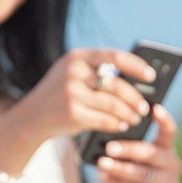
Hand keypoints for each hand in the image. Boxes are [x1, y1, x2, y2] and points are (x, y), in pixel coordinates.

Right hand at [11, 47, 156, 144]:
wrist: (31, 117)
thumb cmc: (60, 94)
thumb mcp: (72, 73)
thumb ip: (97, 70)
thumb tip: (136, 79)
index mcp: (77, 57)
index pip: (114, 56)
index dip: (136, 66)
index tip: (150, 76)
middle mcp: (73, 72)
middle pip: (117, 84)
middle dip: (134, 97)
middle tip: (144, 106)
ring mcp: (72, 93)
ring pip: (113, 104)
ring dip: (129, 113)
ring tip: (135, 118)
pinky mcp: (72, 114)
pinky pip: (104, 120)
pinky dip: (116, 124)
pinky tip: (121, 126)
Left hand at [95, 104, 180, 182]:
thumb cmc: (140, 176)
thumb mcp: (141, 160)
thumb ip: (132, 147)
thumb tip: (108, 138)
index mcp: (167, 149)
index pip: (169, 131)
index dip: (164, 119)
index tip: (154, 109)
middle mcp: (171, 165)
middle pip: (150, 153)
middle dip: (129, 149)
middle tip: (110, 146)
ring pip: (140, 173)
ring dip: (119, 168)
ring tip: (102, 162)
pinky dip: (114, 182)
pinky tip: (102, 175)